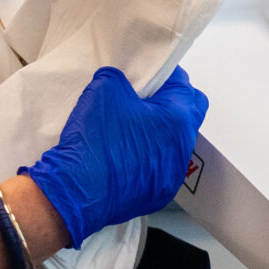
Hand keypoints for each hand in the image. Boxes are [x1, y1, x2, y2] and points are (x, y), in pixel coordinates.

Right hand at [21, 66, 207, 245]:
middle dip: (173, 102)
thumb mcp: (103, 90)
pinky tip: (126, 156)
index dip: (165, 75)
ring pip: (175, 145)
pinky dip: (148, 159)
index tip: (150, 74)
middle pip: (190, 115)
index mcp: (178, 118)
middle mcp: (182, 148)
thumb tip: (118, 82)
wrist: (78, 192)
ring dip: (161, 133)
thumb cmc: (96, 141)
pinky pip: (159, 169)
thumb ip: (118, 78)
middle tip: (147, 98)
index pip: (183, 85)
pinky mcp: (157, 195)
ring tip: (133, 128)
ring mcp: (172, 175)